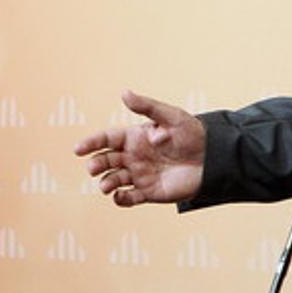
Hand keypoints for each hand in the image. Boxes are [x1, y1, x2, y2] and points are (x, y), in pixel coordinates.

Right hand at [74, 90, 206, 206]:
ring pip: (113, 180)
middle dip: (96, 165)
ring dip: (106, 183)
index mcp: (134, 138)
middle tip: (94, 168)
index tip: (78, 148)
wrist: (213, 158)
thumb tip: (124, 93)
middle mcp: (133, 156)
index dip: (91, 143)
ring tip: (107, 186)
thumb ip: (148, 107)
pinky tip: (120, 197)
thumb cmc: (193, 134)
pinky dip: (121, 200)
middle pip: (105, 161)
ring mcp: (140, 175)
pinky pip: (129, 198)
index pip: (106, 139)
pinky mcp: (149, 192)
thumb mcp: (172, 117)